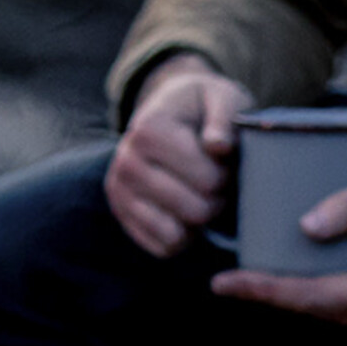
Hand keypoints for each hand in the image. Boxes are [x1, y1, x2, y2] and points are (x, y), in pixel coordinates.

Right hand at [105, 54, 252, 255]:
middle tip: (217, 179)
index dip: (226, 173)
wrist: (172, 112)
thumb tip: (217, 147)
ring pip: (177, 235)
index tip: (222, 158)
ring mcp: (120, 192)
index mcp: (148, 129)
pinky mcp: (123, 215)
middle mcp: (126, 162)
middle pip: (196, 210)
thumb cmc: (203, 108)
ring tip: (202, 192)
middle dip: (217, 198)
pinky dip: (184, 236)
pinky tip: (187, 211)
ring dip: (201, 219)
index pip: (207, 179)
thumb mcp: (221, 97)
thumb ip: (224, 117)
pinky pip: (163, 248)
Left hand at [209, 155, 346, 333]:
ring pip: (332, 313)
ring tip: (251, 279)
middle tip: (225, 281)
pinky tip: (293, 276)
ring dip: (293, 299)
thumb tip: (304, 226)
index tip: (225, 282)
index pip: (315, 296)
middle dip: (271, 297)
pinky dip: (318, 294)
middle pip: (318, 311)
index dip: (266, 290)